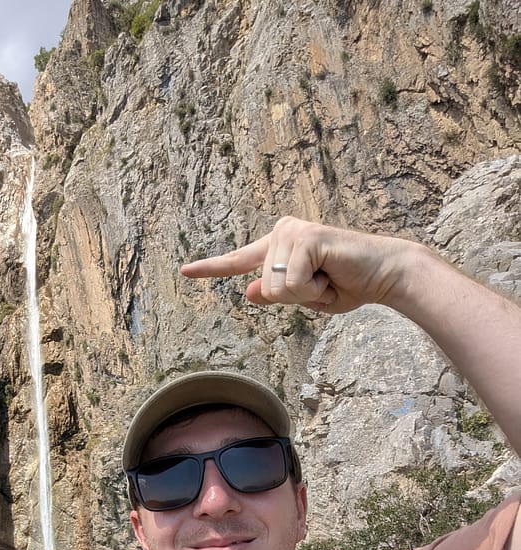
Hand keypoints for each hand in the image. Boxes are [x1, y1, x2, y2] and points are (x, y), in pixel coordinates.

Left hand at [181, 215, 418, 314]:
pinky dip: (315, 291)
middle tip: (325, 284)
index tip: (185, 271)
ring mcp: (293, 231)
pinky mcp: (306, 237)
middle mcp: (282, 232)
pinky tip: (332, 275)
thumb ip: (276, 294)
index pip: (239, 261)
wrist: (384, 276)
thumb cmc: (347, 286)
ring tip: (329, 279)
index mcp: (278, 246)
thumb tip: (250, 290)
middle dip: (298, 298)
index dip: (211, 268)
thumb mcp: (305, 298)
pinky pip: (293, 284)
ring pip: (277, 288)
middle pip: (266, 287)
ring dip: (308, 294)